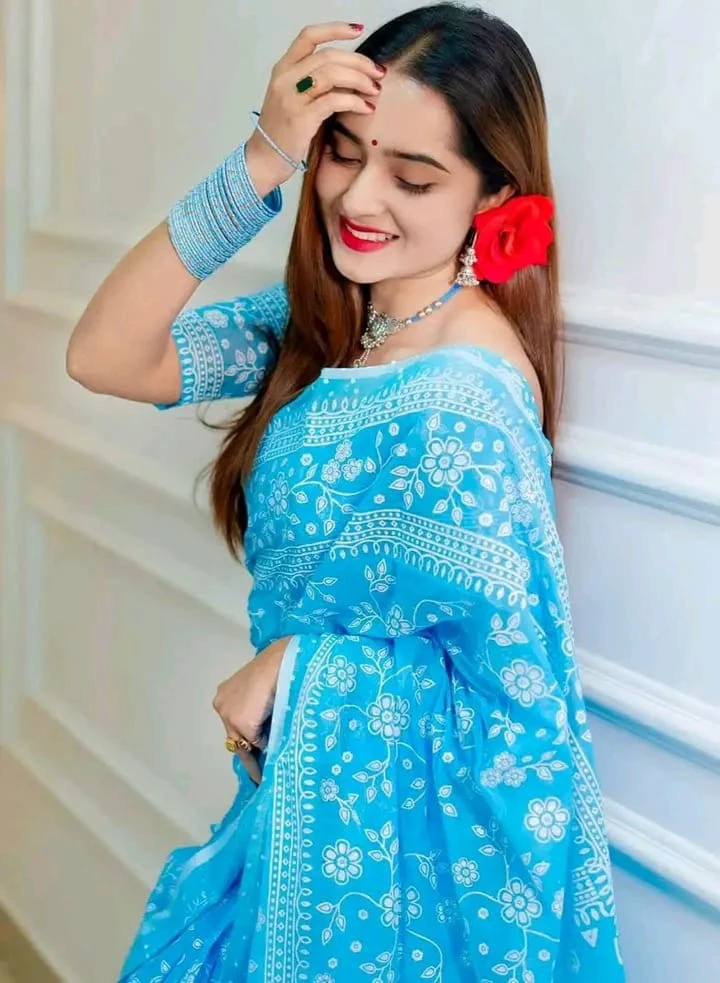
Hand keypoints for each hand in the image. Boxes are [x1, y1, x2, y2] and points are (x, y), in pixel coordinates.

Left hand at [213, 637, 290, 784]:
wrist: (283, 662)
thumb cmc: (280, 667)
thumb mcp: (264, 687)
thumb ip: (259, 706)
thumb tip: (266, 728)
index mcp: (226, 692)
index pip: (235, 721)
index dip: (245, 736)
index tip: (251, 750)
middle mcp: (222, 705)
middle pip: (235, 735)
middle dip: (247, 751)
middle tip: (256, 772)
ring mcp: (230, 716)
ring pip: (244, 742)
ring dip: (255, 755)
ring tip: (263, 775)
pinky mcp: (243, 725)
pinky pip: (256, 743)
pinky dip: (265, 750)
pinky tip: (272, 761)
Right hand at [246, 22, 384, 192]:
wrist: (265, 159)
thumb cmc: (284, 131)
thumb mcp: (294, 98)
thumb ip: (316, 83)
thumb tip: (353, 75)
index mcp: (283, 68)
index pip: (309, 36)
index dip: (335, 29)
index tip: (358, 30)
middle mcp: (285, 78)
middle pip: (328, 56)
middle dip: (359, 62)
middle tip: (378, 72)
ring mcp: (291, 98)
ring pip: (332, 75)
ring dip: (359, 80)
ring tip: (374, 90)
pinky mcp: (301, 118)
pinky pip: (334, 101)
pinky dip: (354, 101)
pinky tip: (366, 107)